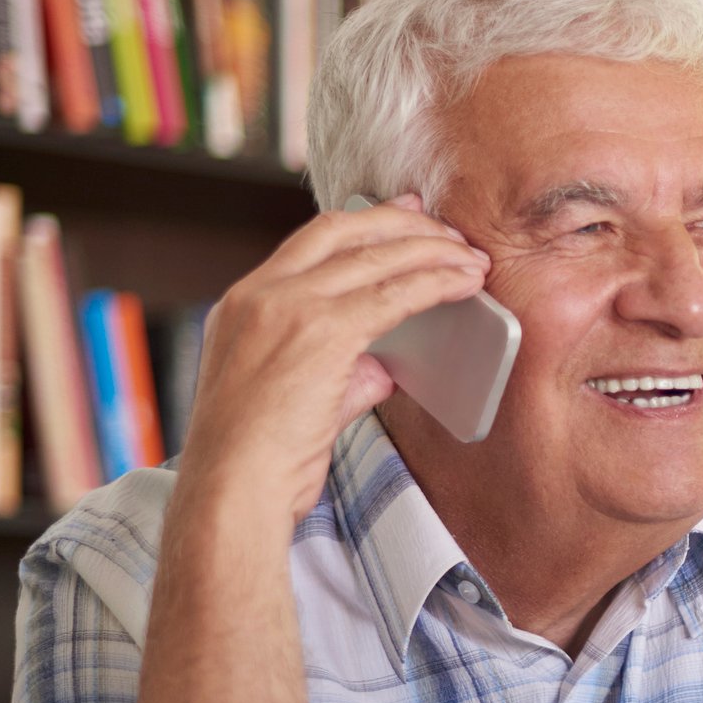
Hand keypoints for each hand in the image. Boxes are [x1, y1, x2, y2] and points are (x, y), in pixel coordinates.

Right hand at [179, 193, 491, 531]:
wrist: (232, 488)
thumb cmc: (257, 461)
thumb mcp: (294, 398)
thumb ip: (341, 372)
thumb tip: (385, 365)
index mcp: (242, 303)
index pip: (309, 243)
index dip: (361, 223)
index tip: (401, 213)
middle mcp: (259, 293)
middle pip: (341, 231)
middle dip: (401, 223)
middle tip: (445, 228)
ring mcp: (286, 306)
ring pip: (373, 257)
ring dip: (430, 251)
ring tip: (470, 258)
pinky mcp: (320, 332)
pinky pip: (393, 294)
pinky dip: (435, 283)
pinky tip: (465, 284)